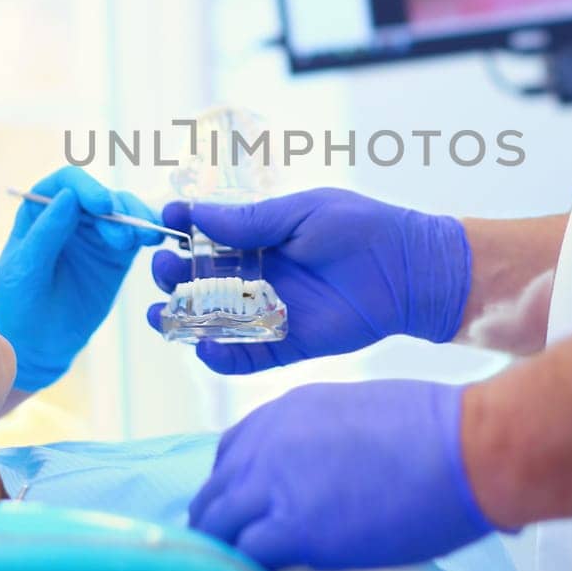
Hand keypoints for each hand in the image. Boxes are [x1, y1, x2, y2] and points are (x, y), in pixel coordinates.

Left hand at [0, 167, 161, 390]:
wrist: (38, 345)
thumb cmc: (19, 305)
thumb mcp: (24, 271)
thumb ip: (45, 234)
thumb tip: (68, 196)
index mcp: (40, 212)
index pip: (66, 183)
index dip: (86, 187)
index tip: (102, 205)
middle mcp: (70, 216)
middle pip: (101, 195)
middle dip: (117, 208)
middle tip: (122, 238)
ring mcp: (96, 234)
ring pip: (123, 211)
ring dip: (136, 218)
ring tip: (142, 239)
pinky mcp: (117, 255)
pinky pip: (136, 235)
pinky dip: (148, 232)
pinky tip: (154, 239)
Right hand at [147, 188, 470, 373]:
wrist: (411, 273)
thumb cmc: (363, 230)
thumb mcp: (304, 213)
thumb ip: (251, 220)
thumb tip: (195, 214)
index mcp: (261, 236)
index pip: (208, 233)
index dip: (182, 228)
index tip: (164, 220)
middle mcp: (260, 273)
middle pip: (201, 278)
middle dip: (174, 274)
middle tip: (163, 270)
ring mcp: (270, 310)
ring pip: (214, 319)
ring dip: (184, 319)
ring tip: (161, 316)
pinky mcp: (287, 343)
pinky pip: (245, 356)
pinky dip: (220, 357)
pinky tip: (203, 347)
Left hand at [189, 380, 493, 569]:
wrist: (463, 448)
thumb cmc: (434, 431)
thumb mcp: (356, 414)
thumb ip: (320, 442)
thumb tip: (320, 475)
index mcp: (287, 411)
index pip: (233, 451)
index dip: (236, 484)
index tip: (248, 505)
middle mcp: (268, 442)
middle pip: (217, 489)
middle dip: (222, 518)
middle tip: (238, 544)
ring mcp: (275, 484)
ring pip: (217, 524)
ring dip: (226, 546)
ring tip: (246, 567)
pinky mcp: (292, 528)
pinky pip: (244, 555)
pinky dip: (247, 569)